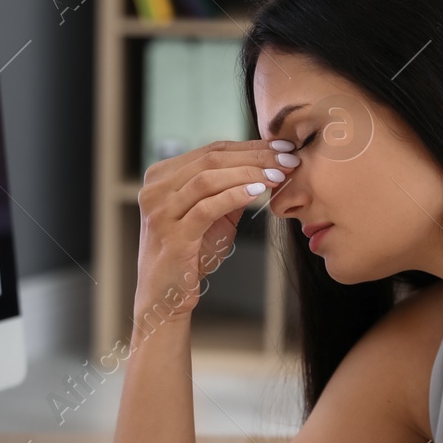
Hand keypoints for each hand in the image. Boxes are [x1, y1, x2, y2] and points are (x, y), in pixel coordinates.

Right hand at [133, 139, 300, 323]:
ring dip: (248, 173)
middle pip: (211, 159)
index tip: (282, 148)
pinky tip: (257, 192)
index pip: (211, 150)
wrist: (166, 296)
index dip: (250, 146)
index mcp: (161, 177)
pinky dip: (234, 196)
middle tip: (288, 158)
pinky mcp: (171, 235)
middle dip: (255, 156)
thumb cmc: (190, 255)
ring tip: (278, 175)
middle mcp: (155, 189)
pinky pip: (206, 208)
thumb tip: (265, 165)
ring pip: (208, 179)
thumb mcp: (212, 216)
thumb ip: (229, 189)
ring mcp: (159, 211)